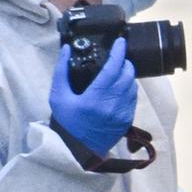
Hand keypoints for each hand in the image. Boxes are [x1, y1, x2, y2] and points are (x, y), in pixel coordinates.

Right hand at [50, 37, 136, 154]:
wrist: (79, 149)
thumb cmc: (67, 121)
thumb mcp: (58, 95)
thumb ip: (61, 70)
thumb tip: (67, 49)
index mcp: (96, 97)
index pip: (113, 69)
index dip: (119, 52)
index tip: (121, 42)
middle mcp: (114, 105)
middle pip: (128, 75)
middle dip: (125, 62)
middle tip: (117, 56)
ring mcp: (123, 113)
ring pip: (133, 86)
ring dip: (128, 75)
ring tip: (119, 69)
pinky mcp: (127, 120)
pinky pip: (133, 98)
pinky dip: (129, 88)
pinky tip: (121, 85)